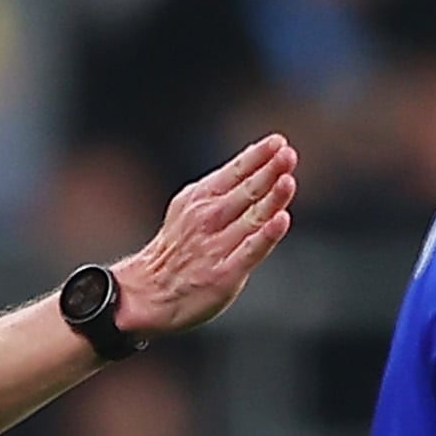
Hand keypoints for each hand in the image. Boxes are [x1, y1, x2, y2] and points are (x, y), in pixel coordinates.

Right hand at [112, 135, 298, 339]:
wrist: (148, 293)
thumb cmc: (178, 248)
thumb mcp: (190, 206)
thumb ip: (222, 186)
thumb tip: (256, 158)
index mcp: (200, 198)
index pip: (235, 171)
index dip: (258, 155)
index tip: (278, 142)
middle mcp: (208, 219)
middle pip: (246, 191)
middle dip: (268, 171)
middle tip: (288, 156)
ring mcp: (216, 246)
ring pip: (251, 218)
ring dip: (271, 198)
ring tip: (287, 181)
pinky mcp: (224, 274)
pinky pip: (250, 251)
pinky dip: (266, 235)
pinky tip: (281, 221)